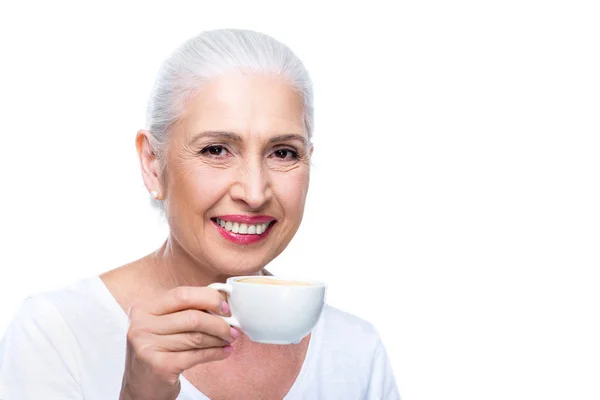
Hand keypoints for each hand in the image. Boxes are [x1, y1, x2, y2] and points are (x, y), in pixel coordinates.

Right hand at [119, 286, 238, 399]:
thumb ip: (185, 311)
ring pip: (196, 337)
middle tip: (233, 328)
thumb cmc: (157, 352)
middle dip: (219, 323)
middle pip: (192, 317)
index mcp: (143, 309)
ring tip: (229, 340)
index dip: (208, 298)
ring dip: (219, 338)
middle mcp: (141, 325)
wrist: (141, 387)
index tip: (225, 307)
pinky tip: (224, 352)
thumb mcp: (163, 326)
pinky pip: (197, 355)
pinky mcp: (159, 366)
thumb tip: (221, 305)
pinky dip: (215, 353)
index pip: (182, 295)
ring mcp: (148, 346)